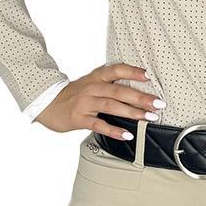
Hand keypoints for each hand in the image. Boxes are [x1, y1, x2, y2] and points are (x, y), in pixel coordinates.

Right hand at [34, 63, 164, 138]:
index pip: (116, 70)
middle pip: (119, 91)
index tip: (149, 76)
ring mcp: (85, 103)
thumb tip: (138, 91)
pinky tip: (126, 135)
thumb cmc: (74, 95)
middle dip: (141, 97)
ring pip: (111, 106)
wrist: (47, 103)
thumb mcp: (91, 84)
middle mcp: (92, 88)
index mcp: (96, 77)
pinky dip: (114, 130)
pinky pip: (99, 125)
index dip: (132, 72)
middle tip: (158, 103)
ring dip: (132, 112)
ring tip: (148, 118)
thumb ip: (110, 85)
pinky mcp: (79, 118)